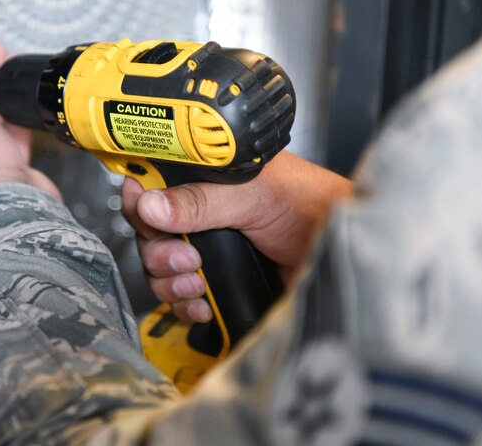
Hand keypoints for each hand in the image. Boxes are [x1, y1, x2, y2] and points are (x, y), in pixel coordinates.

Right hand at [121, 151, 352, 321]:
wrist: (341, 252)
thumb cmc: (312, 205)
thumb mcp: (253, 196)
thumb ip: (201, 201)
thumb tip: (151, 204)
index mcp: (206, 176)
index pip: (153, 182)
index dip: (140, 198)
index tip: (142, 212)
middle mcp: (202, 209)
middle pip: (149, 231)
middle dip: (159, 250)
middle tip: (186, 258)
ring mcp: (208, 245)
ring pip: (159, 266)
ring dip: (170, 280)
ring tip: (197, 283)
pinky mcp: (218, 278)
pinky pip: (179, 295)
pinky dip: (184, 304)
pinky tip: (202, 305)